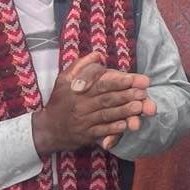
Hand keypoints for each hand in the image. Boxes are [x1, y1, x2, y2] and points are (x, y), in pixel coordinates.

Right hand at [33, 52, 156, 156]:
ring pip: (106, 115)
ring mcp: (84, 121)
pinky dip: (113, 129)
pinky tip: (126, 125)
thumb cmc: (60, 101)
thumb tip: (99, 54)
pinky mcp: (86, 135)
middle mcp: (81, 105)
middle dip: (126, 96)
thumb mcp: (64, 80)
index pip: (101, 84)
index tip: (135, 79)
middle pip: (106, 99)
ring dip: (124, 111)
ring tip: (139, 107)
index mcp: (78, 90)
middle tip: (143, 93)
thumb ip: (81, 65)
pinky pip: (101, 131)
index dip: (119, 81)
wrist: (46, 129)